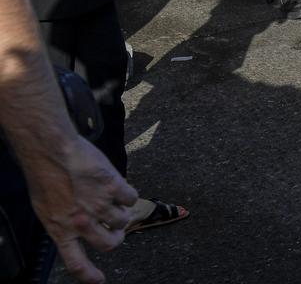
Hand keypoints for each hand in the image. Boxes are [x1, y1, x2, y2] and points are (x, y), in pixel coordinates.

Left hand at [28, 135, 138, 283]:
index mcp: (61, 230)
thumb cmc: (45, 175)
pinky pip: (131, 198)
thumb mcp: (46, 208)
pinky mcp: (114, 188)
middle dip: (116, 237)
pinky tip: (119, 187)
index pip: (76, 263)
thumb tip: (78, 228)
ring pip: (123, 221)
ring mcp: (99, 206)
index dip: (89, 276)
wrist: (53, 152)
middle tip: (116, 229)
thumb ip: (64, 222)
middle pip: (109, 243)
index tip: (99, 280)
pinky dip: (128, 195)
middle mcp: (81, 223)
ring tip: (115, 201)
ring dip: (122, 213)